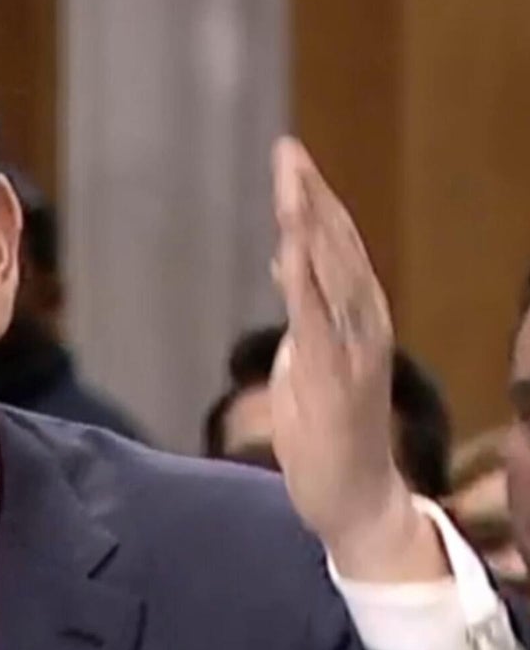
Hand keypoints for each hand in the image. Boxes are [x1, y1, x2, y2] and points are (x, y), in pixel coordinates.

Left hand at [269, 137, 445, 580]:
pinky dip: (307, 282)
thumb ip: (304, 307)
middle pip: (336, 247)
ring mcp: (353, 351)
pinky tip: (292, 248)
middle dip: (311, 197)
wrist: (354, 499)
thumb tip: (286, 261)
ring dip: (311, 227)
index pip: (334, 245)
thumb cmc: (329, 429)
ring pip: (332, 275)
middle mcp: (363, 325)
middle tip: (288, 150)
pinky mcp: (335, 380)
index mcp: (355, 317)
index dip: (314, 200)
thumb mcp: (306, 355)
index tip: (291, 158)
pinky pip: (318, 321)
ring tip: (292, 183)